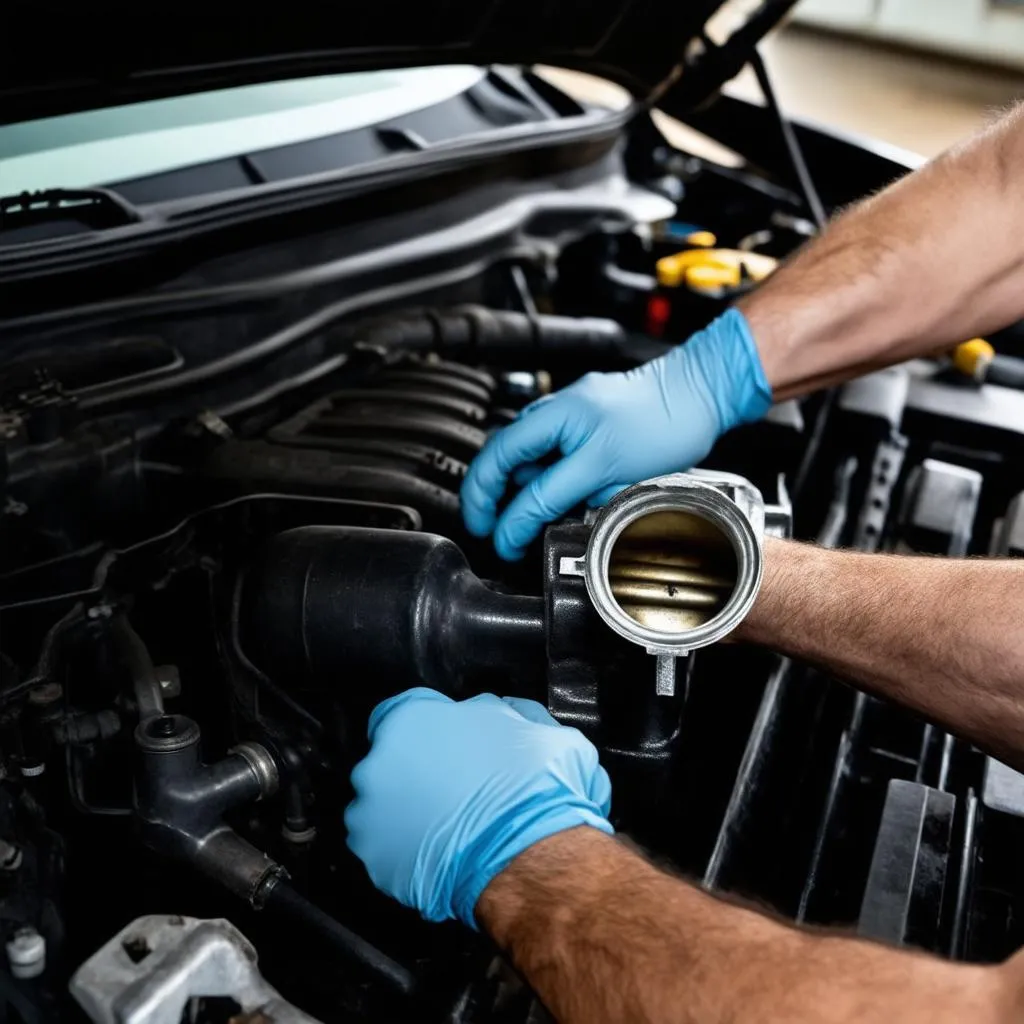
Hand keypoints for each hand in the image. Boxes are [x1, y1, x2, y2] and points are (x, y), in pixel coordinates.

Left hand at [345, 688, 612, 926]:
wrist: (532, 857)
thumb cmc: (534, 791)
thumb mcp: (536, 728)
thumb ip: (502, 712)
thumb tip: (498, 712)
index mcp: (411, 719)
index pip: (405, 710)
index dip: (431, 728)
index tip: (447, 745)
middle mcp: (378, 763)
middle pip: (390, 760)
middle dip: (417, 772)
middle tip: (456, 789)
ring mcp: (369, 815)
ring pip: (383, 807)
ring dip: (408, 814)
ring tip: (451, 827)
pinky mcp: (374, 861)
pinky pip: (385, 850)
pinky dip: (406, 853)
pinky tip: (442, 854)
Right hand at [461, 308, 771, 559]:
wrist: (700, 395)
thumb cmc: (663, 422)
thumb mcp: (603, 470)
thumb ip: (554, 496)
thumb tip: (519, 525)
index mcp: (552, 416)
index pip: (499, 463)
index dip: (490, 504)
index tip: (496, 536)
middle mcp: (553, 413)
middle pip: (503, 459)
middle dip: (491, 498)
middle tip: (492, 530)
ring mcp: (567, 417)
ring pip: (526, 459)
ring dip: (516, 489)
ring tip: (522, 519)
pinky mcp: (584, 426)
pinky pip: (550, 456)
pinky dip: (543, 480)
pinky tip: (555, 498)